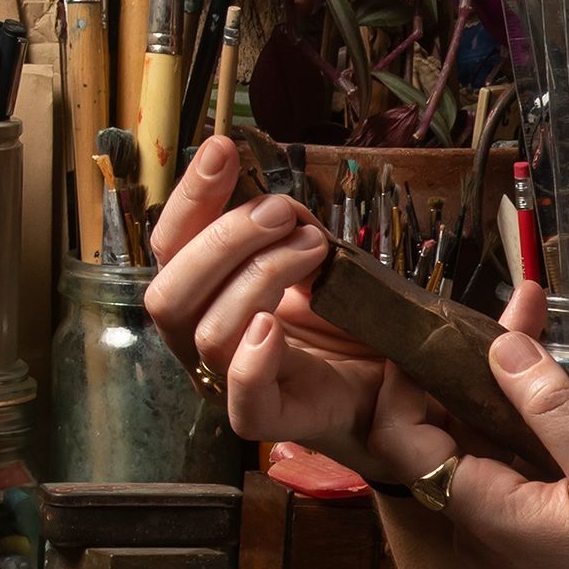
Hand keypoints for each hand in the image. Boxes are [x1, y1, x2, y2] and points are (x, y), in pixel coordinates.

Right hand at [146, 136, 385, 457]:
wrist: (399, 377)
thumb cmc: (347, 315)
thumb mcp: (315, 257)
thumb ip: (287, 228)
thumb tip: (277, 202)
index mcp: (205, 295)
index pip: (171, 246)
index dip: (190, 197)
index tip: (222, 149)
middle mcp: (205, 339)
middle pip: (169, 295)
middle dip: (222, 241)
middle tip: (282, 212)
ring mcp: (232, 383)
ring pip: (207, 334)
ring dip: (259, 277)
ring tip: (313, 248)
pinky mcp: (274, 419)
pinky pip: (243, 402)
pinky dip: (251, 361)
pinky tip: (272, 324)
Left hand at [399, 281, 568, 568]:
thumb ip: (550, 406)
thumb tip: (500, 344)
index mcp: (482, 509)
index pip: (404, 433)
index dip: (412, 375)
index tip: (445, 325)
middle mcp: (481, 532)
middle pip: (466, 436)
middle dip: (509, 376)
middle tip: (541, 318)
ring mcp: (511, 549)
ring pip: (516, 460)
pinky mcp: (542, 558)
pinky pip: (543, 489)